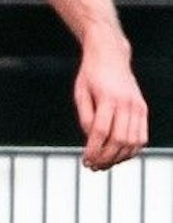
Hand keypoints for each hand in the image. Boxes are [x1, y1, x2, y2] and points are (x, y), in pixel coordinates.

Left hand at [75, 40, 147, 169]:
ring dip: (119, 157)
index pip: (100, 132)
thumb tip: (90, 139)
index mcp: (107, 98)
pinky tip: (119, 155)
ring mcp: (138, 106)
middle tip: (94, 166)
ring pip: (133, 141)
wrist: (111, 55)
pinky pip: (142, 136)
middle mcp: (126, 103)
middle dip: (106, 157)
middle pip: (119, 140)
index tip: (85, 160)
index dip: (93, 150)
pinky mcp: (143, 109)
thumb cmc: (91, 74)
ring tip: (105, 164)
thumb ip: (85, 116)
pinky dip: (132, 149)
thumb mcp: (80, 92)